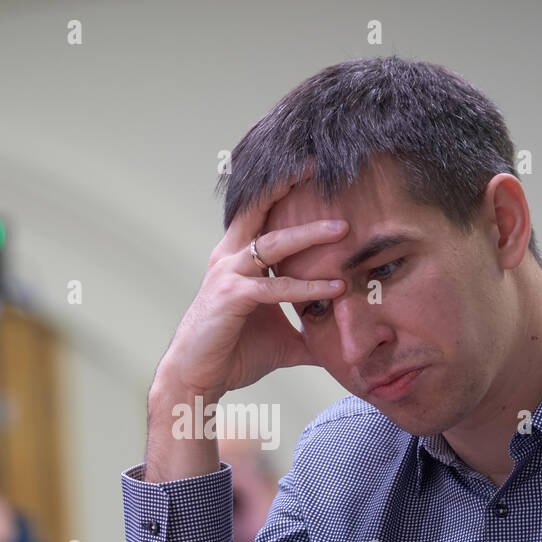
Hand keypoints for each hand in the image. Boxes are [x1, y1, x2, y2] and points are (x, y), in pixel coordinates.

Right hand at [153, 168, 348, 402]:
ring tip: (343, 227)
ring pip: (273, 244)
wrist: (196, 378)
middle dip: (287, 184)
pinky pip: (274, 287)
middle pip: (259, 210)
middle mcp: (230, 257)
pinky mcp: (231, 298)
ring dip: (309, 233)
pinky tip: (335, 286)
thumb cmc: (233, 353)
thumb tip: (345, 337)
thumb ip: (310, 330)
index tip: (313, 169)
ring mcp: (228, 275)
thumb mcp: (282, 338)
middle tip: (319, 164)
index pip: (262, 214)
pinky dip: (306, 286)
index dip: (283, 189)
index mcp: (238, 258)